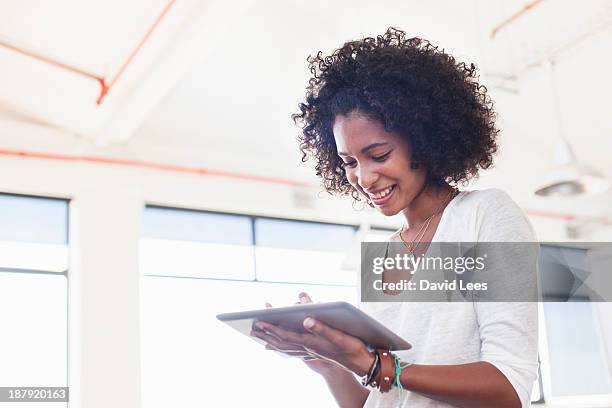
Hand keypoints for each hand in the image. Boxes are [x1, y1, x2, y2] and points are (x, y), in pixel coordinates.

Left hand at [251, 294, 373, 376]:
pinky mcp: (314, 351)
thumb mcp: (338, 336)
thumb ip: (322, 328)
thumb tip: (306, 320)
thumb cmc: (351, 348)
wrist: (360, 362)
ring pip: (286, 347)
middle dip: (267, 334)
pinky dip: (282, 346)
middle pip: (282, 342)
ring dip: (272, 340)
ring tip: (260, 336)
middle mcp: (308, 348)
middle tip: (253, 328)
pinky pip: (292, 350)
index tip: (260, 321)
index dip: (272, 328)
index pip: (286, 335)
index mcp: (311, 343)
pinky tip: (277, 345)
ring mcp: (310, 351)